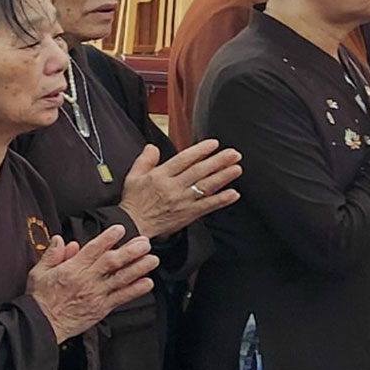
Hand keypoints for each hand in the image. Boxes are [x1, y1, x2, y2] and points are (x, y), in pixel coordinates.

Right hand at [26, 225, 158, 341]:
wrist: (42, 325)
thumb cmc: (40, 299)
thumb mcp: (38, 272)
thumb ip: (51, 255)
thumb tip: (61, 240)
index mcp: (70, 269)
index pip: (92, 250)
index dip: (107, 238)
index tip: (120, 229)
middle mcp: (86, 280)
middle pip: (111, 262)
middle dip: (130, 251)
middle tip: (145, 243)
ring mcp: (96, 295)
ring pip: (120, 279)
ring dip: (138, 268)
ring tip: (152, 259)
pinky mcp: (101, 308)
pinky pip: (121, 298)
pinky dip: (135, 290)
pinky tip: (147, 283)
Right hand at [118, 139, 240, 237]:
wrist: (133, 225)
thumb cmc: (134, 201)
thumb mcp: (133, 177)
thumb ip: (144, 160)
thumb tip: (153, 147)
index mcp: (160, 176)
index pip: (184, 160)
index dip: (200, 151)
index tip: (214, 144)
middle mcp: (173, 187)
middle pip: (199, 171)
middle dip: (218, 161)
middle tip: (234, 154)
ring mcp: (182, 201)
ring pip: (206, 186)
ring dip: (223, 177)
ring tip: (237, 168)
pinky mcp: (187, 214)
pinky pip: (207, 206)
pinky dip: (221, 200)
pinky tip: (233, 194)